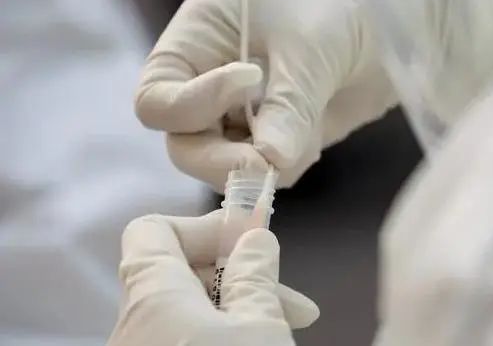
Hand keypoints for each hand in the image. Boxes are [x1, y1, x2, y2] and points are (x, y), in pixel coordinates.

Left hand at [108, 211, 317, 345]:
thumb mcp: (259, 326)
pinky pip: (183, 338)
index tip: (248, 239)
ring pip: (187, 311)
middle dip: (237, 273)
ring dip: (237, 306)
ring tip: (289, 324)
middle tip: (290, 297)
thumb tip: (254, 239)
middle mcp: (134, 324)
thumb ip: (256, 276)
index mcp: (153, 296)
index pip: (152, 231)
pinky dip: (220, 333)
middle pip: (178, 272)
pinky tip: (258, 341)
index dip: (203, 226)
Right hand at [135, 0, 492, 191]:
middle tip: (267, 160)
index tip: (252, 83)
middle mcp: (209, 80)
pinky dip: (287, 164)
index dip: (194, 106)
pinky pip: (266, 170)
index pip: (157, 99)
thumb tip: (268, 167)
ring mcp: (242, 113)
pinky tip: (313, 137)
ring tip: (306, 132)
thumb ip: (287, 111)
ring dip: (263, 163)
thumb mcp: (309, 50)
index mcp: (197, 40)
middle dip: (225, 159)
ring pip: (225, 166)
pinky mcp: (275, 135)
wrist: (397, 16)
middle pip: (185, 145)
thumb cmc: (345, 5)